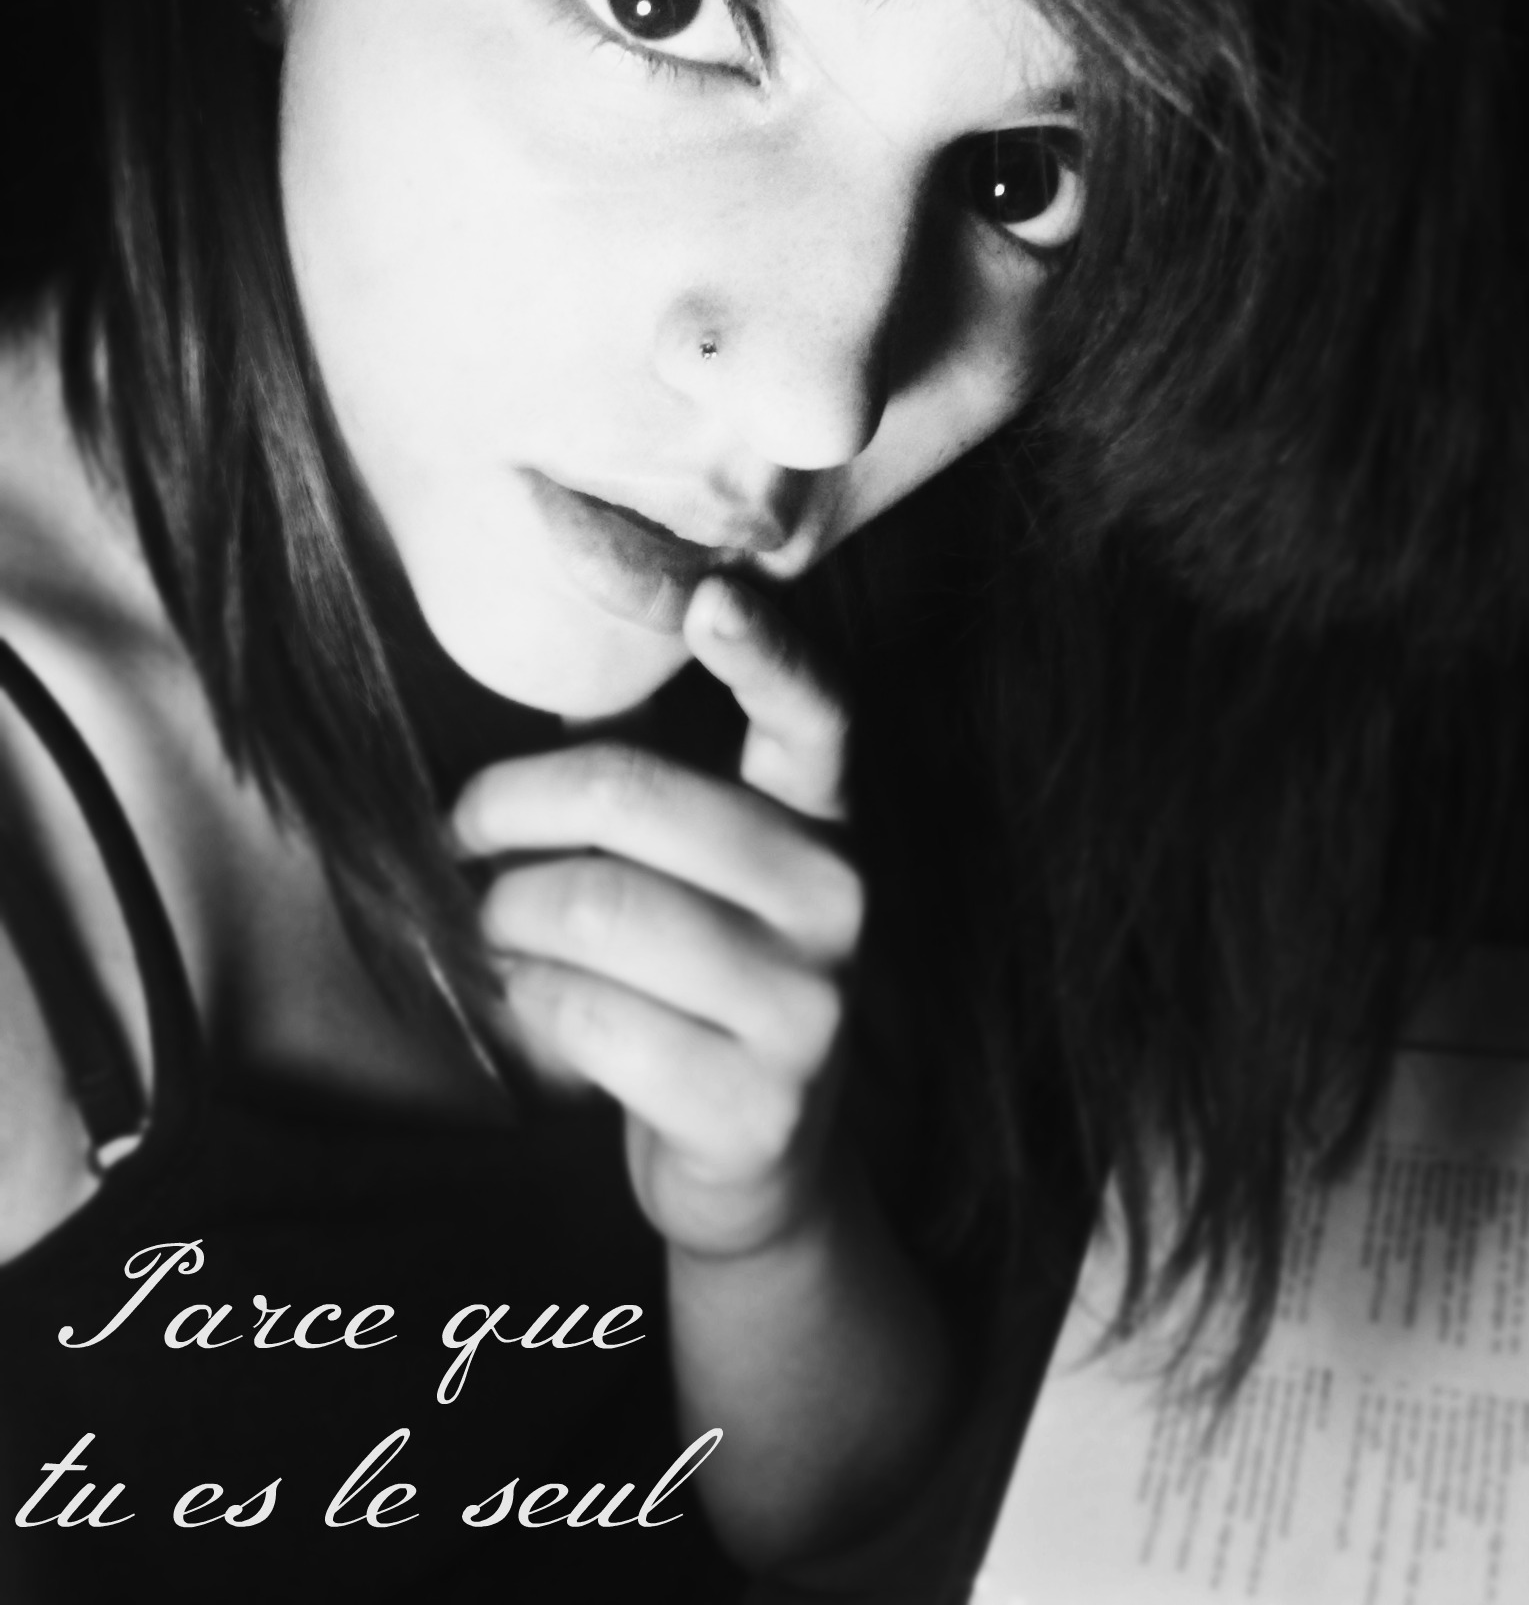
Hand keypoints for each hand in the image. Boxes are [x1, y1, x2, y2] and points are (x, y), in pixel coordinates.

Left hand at [450, 576, 861, 1258]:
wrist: (756, 1166)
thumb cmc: (693, 980)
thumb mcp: (690, 870)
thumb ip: (643, 776)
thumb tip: (549, 665)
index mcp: (824, 822)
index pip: (817, 716)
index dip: (767, 652)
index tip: (711, 594)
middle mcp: (838, 902)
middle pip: (635, 797)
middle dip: (508, 805)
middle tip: (459, 832)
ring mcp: (808, 1009)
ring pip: (595, 910)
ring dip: (502, 915)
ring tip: (488, 925)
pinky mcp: (757, 1106)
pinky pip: (588, 1017)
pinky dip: (525, 1000)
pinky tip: (524, 1000)